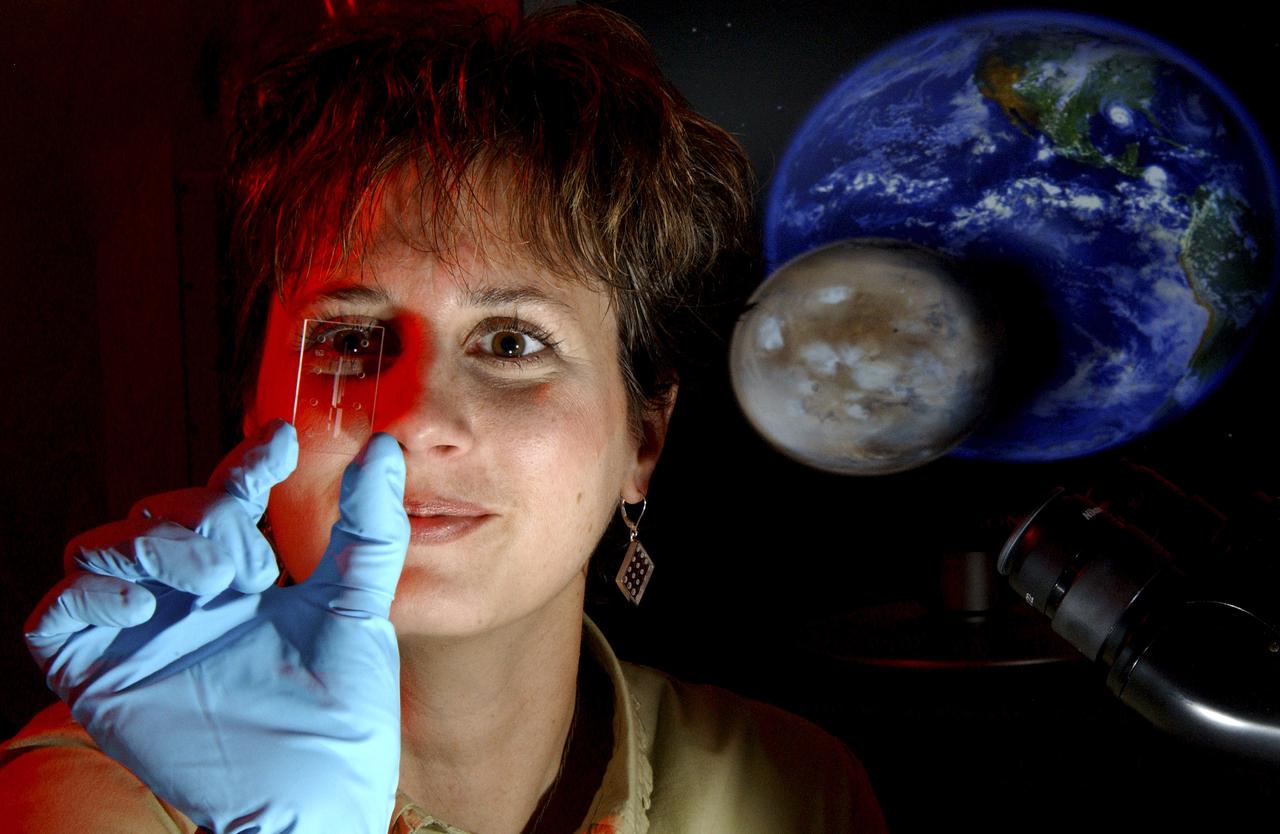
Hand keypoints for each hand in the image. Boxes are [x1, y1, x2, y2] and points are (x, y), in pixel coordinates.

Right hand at [25, 420, 409, 833]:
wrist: (315, 792)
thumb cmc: (344, 711)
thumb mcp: (360, 604)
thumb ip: (370, 527)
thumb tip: (384, 448)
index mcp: (246, 581)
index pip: (226, 497)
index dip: (244, 462)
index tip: (278, 440)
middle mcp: (188, 601)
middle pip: (159, 512)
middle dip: (198, 514)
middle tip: (245, 564)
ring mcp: (142, 637)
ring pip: (102, 546)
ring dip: (153, 544)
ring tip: (209, 582)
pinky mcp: (102, 678)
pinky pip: (56, 613)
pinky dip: (89, 592)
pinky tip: (144, 607)